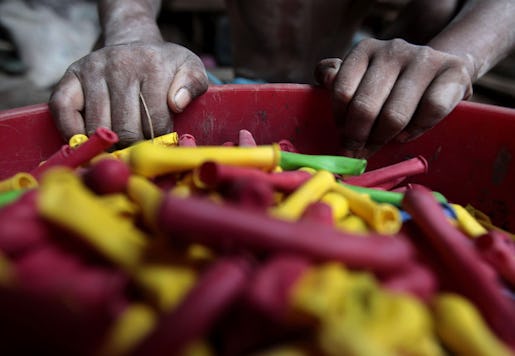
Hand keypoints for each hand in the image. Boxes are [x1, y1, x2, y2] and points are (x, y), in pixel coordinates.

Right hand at [50, 41, 207, 146]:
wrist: (134, 45)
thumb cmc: (164, 66)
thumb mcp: (190, 68)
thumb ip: (193, 84)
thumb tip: (177, 103)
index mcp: (152, 64)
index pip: (155, 119)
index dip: (159, 138)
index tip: (161, 139)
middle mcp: (119, 64)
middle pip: (125, 127)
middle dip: (134, 145)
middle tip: (139, 147)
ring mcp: (92, 70)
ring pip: (98, 126)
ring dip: (109, 144)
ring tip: (120, 144)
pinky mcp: (71, 77)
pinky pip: (63, 111)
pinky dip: (73, 133)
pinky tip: (88, 141)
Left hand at [315, 38, 472, 157]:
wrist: (442, 69)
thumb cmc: (392, 82)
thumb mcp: (361, 75)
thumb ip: (338, 78)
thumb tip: (325, 80)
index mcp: (365, 49)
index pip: (342, 91)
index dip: (340, 120)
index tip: (342, 133)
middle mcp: (393, 50)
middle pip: (365, 108)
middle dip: (357, 137)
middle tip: (355, 151)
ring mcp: (423, 60)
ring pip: (395, 115)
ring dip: (382, 139)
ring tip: (377, 145)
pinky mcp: (452, 73)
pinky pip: (430, 112)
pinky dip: (414, 130)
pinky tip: (405, 135)